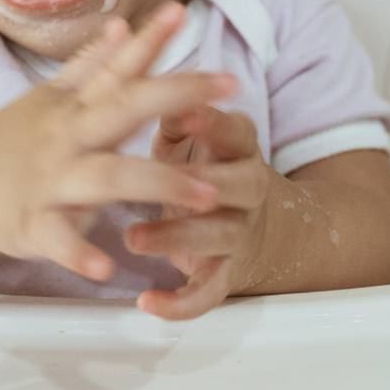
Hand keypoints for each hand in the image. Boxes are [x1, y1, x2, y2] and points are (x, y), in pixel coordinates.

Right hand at [0, 4, 232, 282]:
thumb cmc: (19, 138)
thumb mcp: (52, 97)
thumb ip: (91, 64)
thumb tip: (122, 24)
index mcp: (76, 105)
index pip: (118, 66)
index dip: (150, 40)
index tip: (182, 13)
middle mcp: (67, 135)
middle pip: (124, 109)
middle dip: (176, 95)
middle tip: (231, 86)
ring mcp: (50, 179)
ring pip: (107, 177)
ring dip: (158, 182)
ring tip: (207, 195)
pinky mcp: (33, 223)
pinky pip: (60, 238)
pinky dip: (80, 251)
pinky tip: (107, 265)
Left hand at [127, 106, 280, 319]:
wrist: (257, 226)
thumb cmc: (206, 167)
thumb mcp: (195, 137)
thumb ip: (179, 114)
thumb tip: (155, 85)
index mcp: (239, 148)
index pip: (234, 131)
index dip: (213, 123)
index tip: (187, 114)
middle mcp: (248, 189)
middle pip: (237, 186)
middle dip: (203, 184)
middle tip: (167, 181)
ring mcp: (239, 233)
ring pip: (216, 237)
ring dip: (175, 238)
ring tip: (132, 238)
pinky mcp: (226, 272)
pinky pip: (207, 292)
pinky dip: (180, 304)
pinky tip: (148, 303)